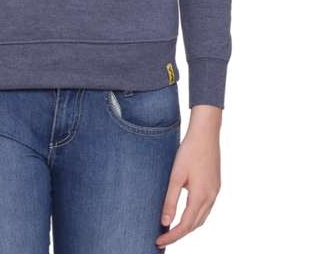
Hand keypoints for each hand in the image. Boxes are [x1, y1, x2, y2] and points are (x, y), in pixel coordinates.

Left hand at [156, 105, 221, 248]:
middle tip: (163, 238)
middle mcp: (211, 197)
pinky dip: (195, 216)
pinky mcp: (215, 185)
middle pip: (195, 225)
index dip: (172, 236)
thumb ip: (170, 200)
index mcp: (201, 196)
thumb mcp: (176, 175)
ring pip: (202, 218)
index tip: (158, 242)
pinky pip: (206, 208)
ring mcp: (215, 192)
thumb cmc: (189, 151)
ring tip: (172, 230)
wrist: (206, 133)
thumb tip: (165, 222)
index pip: (185, 225)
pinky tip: (186, 213)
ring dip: (188, 226)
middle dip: (179, 234)